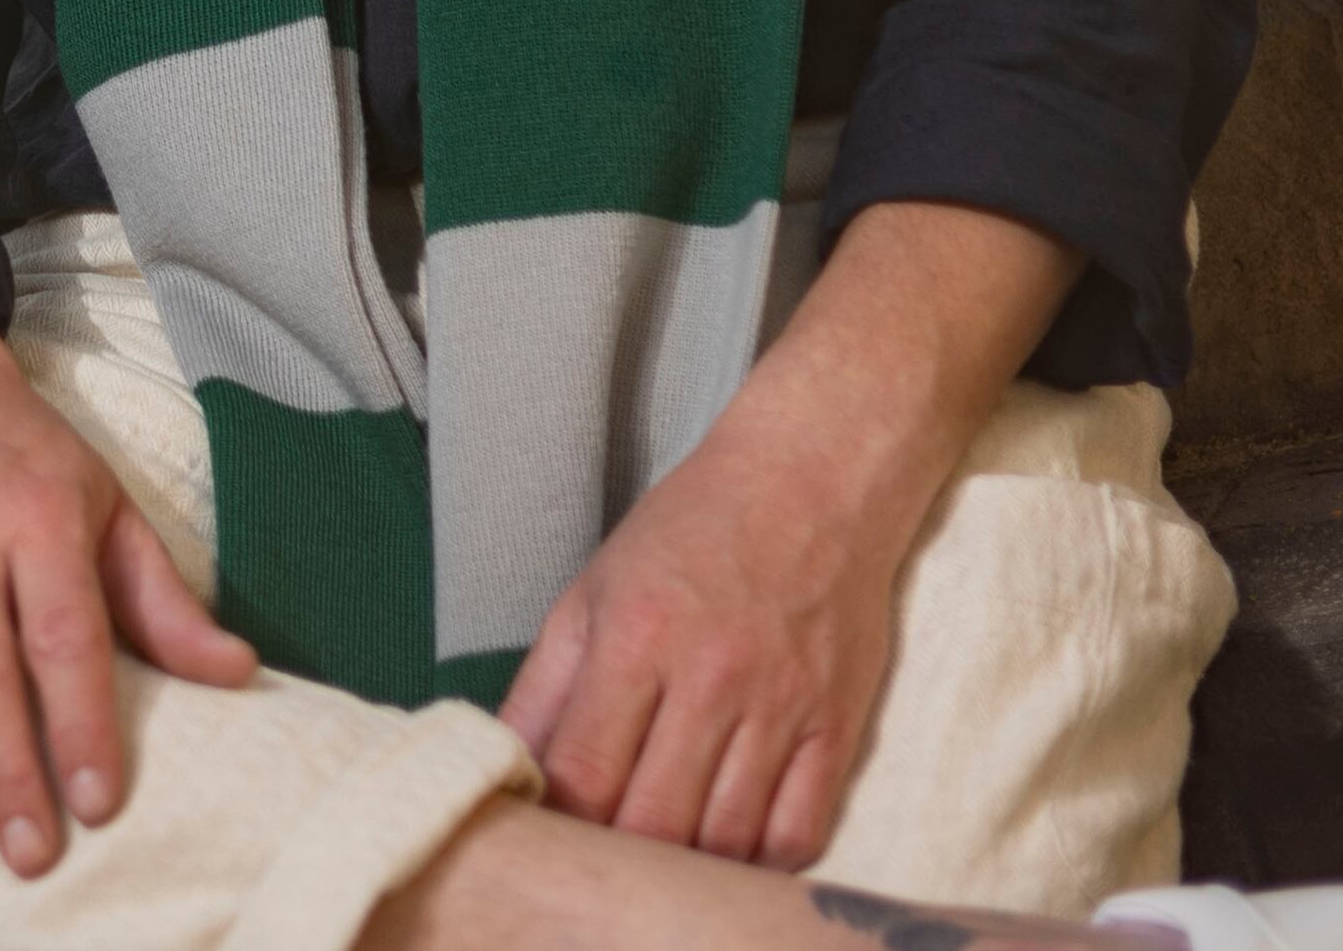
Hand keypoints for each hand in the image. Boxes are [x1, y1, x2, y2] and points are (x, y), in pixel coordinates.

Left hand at [495, 419, 904, 864]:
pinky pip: (801, 831)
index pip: (583, 773)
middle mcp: (712, 679)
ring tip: (661, 852)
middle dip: (618, 852)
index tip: (550, 830)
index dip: (559, 821)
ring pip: (726, 841)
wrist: (813, 479)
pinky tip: (730, 847)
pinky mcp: (838, 725)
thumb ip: (544, 685)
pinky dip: (760, 858)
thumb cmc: (693, 530)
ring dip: (686, 863)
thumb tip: (503, 764)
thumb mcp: (592, 589)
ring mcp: (782, 707)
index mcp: (637, 638)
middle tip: (604, 850)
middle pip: (654, 822)